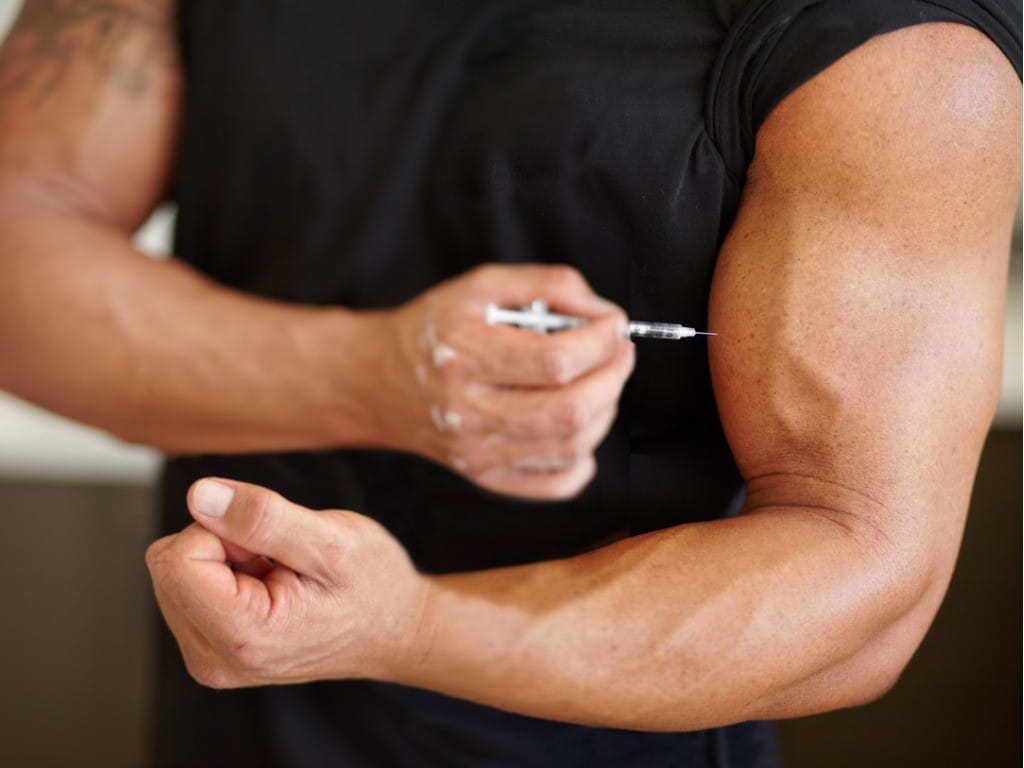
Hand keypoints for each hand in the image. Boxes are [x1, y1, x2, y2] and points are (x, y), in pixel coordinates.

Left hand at [145, 478, 428, 687]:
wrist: (395, 629)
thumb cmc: (373, 586)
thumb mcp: (333, 540)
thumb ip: (264, 518)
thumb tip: (198, 495)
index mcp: (241, 636)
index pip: (176, 557)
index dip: (225, 530)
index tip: (273, 545)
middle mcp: (213, 659)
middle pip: (170, 564)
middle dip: (224, 544)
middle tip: (281, 560)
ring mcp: (210, 659)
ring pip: (177, 573)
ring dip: (228, 558)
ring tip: (281, 573)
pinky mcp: (211, 650)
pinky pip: (190, 588)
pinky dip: (228, 574)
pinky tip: (272, 585)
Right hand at [369, 263, 633, 499]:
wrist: (378, 381)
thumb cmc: (437, 327)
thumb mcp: (484, 285)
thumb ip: (549, 286)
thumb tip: (605, 315)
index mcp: (463, 355)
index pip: (555, 361)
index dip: (601, 342)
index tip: (614, 325)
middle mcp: (466, 410)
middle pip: (569, 411)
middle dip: (613, 377)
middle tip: (620, 352)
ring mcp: (475, 452)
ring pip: (571, 447)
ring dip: (605, 411)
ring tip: (600, 381)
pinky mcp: (484, 476)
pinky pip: (555, 484)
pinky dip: (584, 459)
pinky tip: (578, 427)